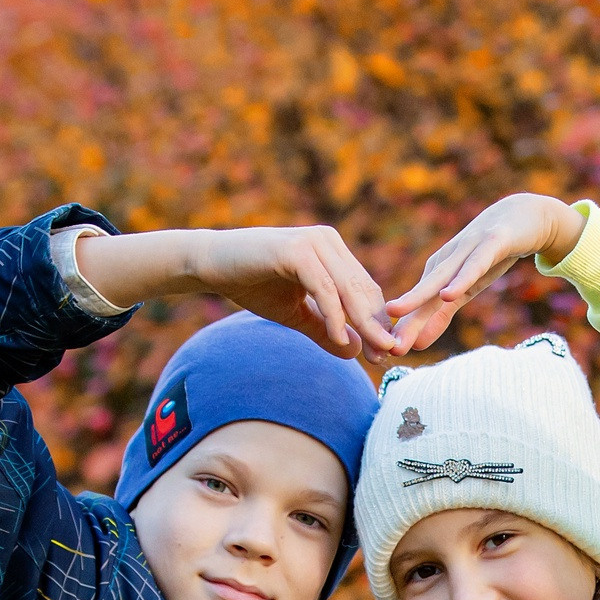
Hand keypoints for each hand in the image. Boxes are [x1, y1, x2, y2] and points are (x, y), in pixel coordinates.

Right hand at [78, 226, 400, 361]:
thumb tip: (355, 352)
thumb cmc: (252, 284)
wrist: (211, 265)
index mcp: (333, 251)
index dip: (377, 323)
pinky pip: (323, 288)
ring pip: (347, 290)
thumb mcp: (295, 314)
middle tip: (389, 358)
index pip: (365, 290)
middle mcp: (328, 241)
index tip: (386, 355)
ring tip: (374, 355)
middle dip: (377, 327)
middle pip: (363, 290)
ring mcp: (313, 242)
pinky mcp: (295, 250)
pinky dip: (334, 316)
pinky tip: (341, 340)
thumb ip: (325, 329)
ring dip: (363, 325)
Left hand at [385, 193, 585, 353]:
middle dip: (404, 318)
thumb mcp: (467, 289)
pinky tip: (448, 294)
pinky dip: (461, 279)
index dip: (404, 328)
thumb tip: (417, 344)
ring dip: (419, 295)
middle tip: (388, 344)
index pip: (418, 305)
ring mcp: (468, 249)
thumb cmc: (492, 254)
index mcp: (438, 271)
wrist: (525, 215)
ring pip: (441, 277)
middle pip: (422, 292)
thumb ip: (442, 314)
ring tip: (397, 310)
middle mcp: (447, 259)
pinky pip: (474, 264)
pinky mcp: (492, 243)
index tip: (386, 353)